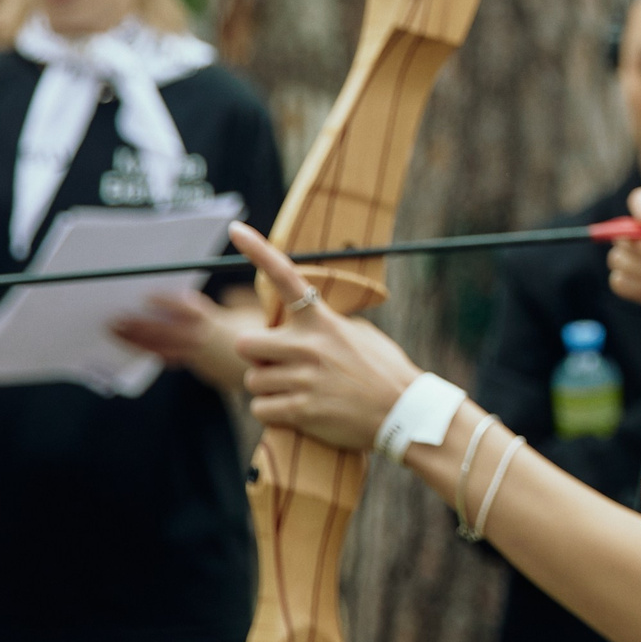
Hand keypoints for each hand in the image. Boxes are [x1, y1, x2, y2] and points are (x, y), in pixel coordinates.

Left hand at [111, 289, 256, 391]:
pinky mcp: (185, 360)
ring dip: (134, 338)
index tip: (146, 296)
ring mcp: (192, 351)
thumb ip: (190, 306)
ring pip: (159, 346)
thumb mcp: (213, 311)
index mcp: (210, 318)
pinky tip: (125, 341)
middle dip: (139, 325)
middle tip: (116, 317)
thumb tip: (151, 296)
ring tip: (114, 329)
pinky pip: (160, 355)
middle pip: (167, 331)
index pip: (188, 309)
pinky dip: (141, 348)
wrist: (242, 354)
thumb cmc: (220, 324)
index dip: (167, 302)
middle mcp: (202, 337)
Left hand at [228, 224, 424, 450]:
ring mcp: (304, 378)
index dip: (258, 250)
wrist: (404, 411)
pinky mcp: (301, 410)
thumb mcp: (358, 334)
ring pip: (253, 380)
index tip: (236, 229)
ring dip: (268, 388)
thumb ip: (323, 325)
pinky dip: (273, 412)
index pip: (285, 277)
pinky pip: (261, 408)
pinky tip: (297, 410)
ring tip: (298, 390)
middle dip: (257, 355)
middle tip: (278, 363)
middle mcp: (309, 345)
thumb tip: (293, 323)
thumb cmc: (383, 371)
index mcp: (323, 321)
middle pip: (246, 343)